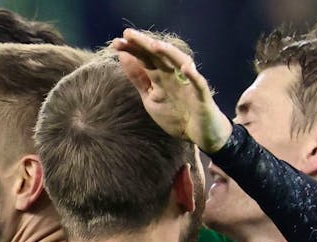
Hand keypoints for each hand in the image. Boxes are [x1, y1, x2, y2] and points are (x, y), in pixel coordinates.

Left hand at [111, 28, 232, 152]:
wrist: (200, 133)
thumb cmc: (176, 113)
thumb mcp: (151, 97)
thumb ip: (138, 79)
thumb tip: (123, 57)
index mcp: (160, 76)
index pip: (144, 59)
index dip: (132, 50)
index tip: (115, 43)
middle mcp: (174, 75)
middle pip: (159, 56)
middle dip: (144, 45)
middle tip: (127, 34)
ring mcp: (188, 83)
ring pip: (180, 63)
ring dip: (168, 54)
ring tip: (154, 45)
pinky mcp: (202, 96)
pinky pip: (198, 84)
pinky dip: (193, 76)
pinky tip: (185, 69)